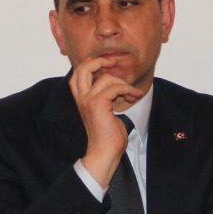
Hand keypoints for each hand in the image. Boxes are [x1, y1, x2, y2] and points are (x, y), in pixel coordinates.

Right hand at [68, 57, 141, 187]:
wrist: (105, 152)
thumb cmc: (108, 136)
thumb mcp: (105, 112)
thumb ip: (106, 97)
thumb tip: (117, 85)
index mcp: (81, 100)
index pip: (78, 74)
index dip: (90, 64)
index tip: (106, 64)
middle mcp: (81, 98)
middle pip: (82, 69)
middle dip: (98, 61)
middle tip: (112, 62)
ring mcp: (88, 100)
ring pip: (105, 78)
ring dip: (123, 83)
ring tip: (133, 93)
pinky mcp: (98, 104)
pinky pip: (115, 88)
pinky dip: (127, 89)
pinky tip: (134, 96)